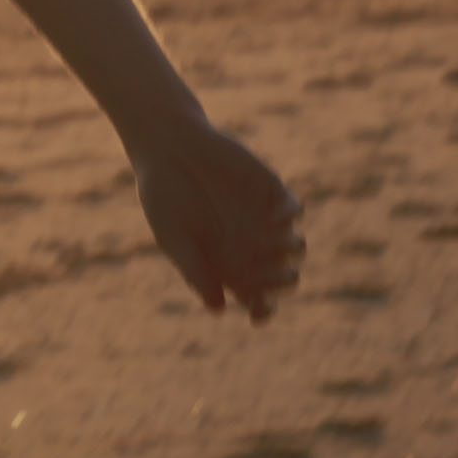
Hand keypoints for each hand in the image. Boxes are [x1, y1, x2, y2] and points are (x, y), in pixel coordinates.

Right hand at [129, 120, 304, 321]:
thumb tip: (218, 308)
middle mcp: (251, 245)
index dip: (262, 309)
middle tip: (262, 274)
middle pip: (282, 277)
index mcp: (227, 263)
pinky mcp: (271, 190)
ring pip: (295, 247)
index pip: (257, 297)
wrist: (166, 145)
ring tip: (268, 243)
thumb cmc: (162, 194)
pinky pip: (294, 210)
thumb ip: (194, 270)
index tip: (257, 312)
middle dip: (280, 282)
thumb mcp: (172, 236)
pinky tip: (272, 217)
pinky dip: (289, 217)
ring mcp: (264, 218)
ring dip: (289, 252)